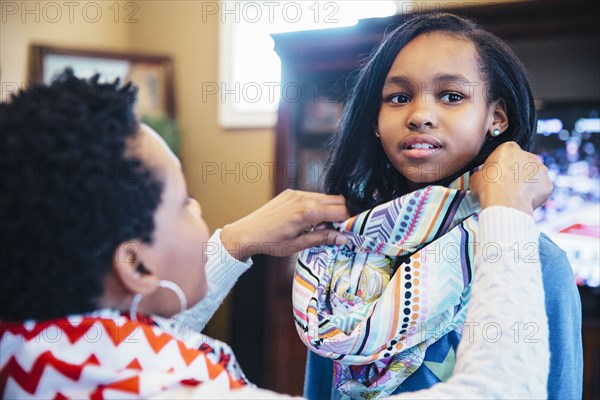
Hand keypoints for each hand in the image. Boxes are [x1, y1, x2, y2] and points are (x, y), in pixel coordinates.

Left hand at [220, 189, 349, 259]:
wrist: (246, 233)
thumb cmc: (270, 242)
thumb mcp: (298, 245)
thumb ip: (323, 238)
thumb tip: (344, 238)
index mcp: (307, 212)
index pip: (341, 211)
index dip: (349, 222)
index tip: (350, 232)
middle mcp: (304, 198)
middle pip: (337, 200)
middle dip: (342, 214)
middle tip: (339, 230)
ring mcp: (296, 193)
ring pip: (325, 198)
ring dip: (329, 210)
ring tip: (321, 227)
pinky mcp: (290, 193)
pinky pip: (312, 196)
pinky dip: (317, 206)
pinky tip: (310, 220)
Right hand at [469, 142, 552, 214]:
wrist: (504, 204)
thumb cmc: (488, 188)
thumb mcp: (476, 176)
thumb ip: (483, 173)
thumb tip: (483, 178)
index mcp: (509, 148)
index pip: (506, 153)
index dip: (501, 165)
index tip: (497, 175)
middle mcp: (528, 155)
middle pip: (523, 162)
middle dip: (517, 172)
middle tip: (506, 185)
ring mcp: (541, 169)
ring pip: (534, 174)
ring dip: (527, 182)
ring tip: (515, 195)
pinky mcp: (548, 184)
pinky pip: (541, 188)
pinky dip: (534, 194)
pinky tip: (523, 200)